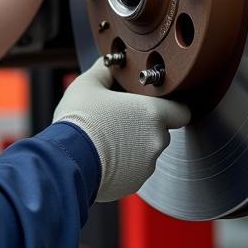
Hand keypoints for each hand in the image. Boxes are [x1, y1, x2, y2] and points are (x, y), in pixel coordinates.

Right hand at [53, 59, 189, 201]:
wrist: (66, 160)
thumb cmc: (79, 121)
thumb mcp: (88, 84)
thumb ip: (105, 71)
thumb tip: (108, 64)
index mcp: (152, 113)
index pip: (182, 111)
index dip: (171, 106)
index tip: (156, 104)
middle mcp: (156, 141)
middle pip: (161, 130)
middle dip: (144, 125)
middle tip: (120, 117)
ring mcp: (147, 165)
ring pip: (147, 151)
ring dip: (134, 145)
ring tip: (107, 138)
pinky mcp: (134, 183)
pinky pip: (135, 169)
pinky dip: (124, 163)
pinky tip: (104, 155)